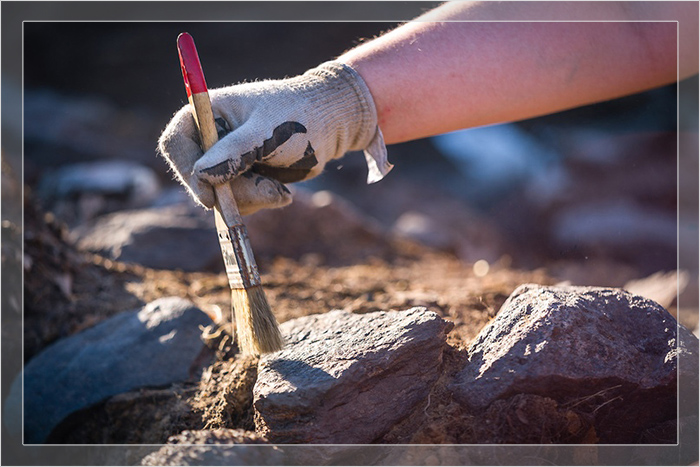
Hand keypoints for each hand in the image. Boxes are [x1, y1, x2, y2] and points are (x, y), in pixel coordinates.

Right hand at [158, 61, 391, 213]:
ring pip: (219, 195)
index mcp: (207, 113)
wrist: (331, 126)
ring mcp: (227, 160)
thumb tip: (202, 177)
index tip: (208, 195)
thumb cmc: (297, 115)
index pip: (176, 143)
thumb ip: (234, 153)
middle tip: (266, 193)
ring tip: (280, 189)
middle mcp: (211, 138)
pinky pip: (239, 201)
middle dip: (230, 192)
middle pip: (197, 177)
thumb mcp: (266, 132)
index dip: (186, 170)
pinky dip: (260, 201)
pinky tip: (282, 191)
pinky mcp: (243, 178)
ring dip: (250, 198)